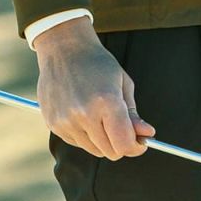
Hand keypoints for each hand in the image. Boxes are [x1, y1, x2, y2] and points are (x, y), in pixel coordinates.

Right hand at [35, 19, 155, 159]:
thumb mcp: (122, 83)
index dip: (136, 147)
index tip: (140, 142)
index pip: (124, 144)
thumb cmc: (97, 63)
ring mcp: (66, 121)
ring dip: (103, 140)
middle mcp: (84, 114)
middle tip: (123, 129)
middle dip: (121, 144)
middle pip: (110, 152)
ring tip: (100, 116)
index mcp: (106, 101)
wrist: (63, 48)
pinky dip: (86, 136)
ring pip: (94, 150)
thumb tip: (147, 135)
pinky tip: (84, 114)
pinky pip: (77, 143)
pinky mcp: (53, 124)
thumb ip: (133, 114)